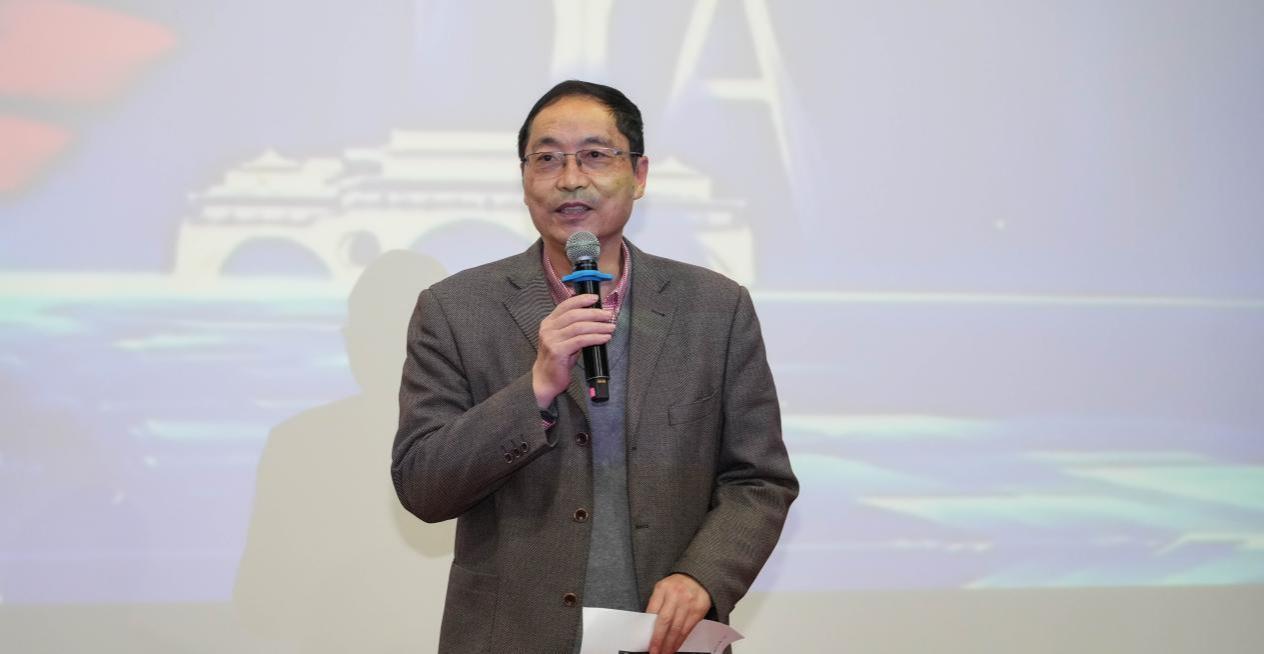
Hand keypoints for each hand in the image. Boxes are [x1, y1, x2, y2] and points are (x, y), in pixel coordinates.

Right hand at [532, 293, 613, 407]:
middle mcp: (548, 329)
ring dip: (598, 326)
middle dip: (594, 313)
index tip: (595, 298)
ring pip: (579, 327)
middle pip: (574, 315)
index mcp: (549, 323)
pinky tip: (604, 338)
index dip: (581, 300)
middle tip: (608, 315)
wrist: (546, 379)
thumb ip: (574, 328)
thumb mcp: (565, 339)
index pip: (565, 305)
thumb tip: (596, 318)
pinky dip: (595, 337)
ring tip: (610, 327)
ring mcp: (551, 340)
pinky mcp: (557, 351)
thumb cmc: (559, 359)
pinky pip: (580, 340)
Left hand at [646, 573, 711, 653]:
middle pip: (665, 622)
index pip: (653, 611)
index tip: (646, 641)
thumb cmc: (677, 585)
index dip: (649, 627)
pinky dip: (680, 641)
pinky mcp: (698, 612)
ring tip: (664, 653)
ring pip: (677, 629)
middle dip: (659, 640)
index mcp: (662, 589)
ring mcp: (688, 604)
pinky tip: (675, 647)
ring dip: (670, 644)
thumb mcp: (662, 588)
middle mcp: (675, 596)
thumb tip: (648, 626)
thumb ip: (655, 604)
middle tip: (654, 651)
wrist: (698, 577)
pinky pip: (687, 630)